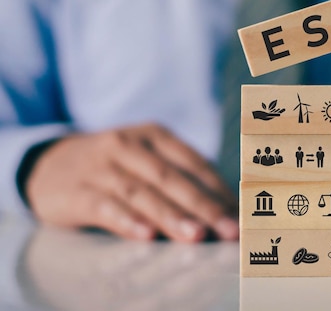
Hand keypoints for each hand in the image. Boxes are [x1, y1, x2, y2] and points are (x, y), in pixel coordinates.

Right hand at [26, 123, 238, 241]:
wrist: (48, 164)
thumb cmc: (114, 168)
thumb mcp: (145, 161)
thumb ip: (179, 180)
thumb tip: (225, 213)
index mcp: (155, 136)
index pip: (194, 163)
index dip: (219, 190)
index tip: (240, 216)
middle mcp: (129, 145)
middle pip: (172, 178)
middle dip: (204, 206)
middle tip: (228, 231)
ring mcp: (101, 166)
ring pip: (142, 192)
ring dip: (171, 216)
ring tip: (196, 236)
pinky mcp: (77, 190)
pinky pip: (105, 206)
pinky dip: (126, 221)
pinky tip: (146, 235)